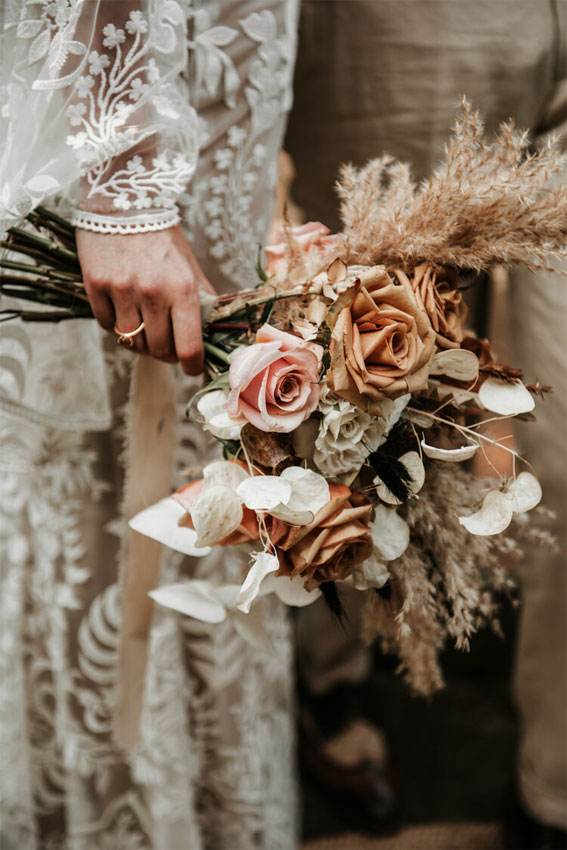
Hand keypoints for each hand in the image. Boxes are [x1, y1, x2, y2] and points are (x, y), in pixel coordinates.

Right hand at [76, 225, 215, 375]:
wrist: (123, 199)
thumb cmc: (162, 235)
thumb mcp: (189, 265)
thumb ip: (203, 299)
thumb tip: (215, 331)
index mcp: (183, 289)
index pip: (188, 348)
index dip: (192, 366)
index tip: (192, 368)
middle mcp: (153, 293)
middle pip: (159, 350)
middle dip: (166, 354)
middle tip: (167, 346)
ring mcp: (121, 290)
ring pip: (131, 341)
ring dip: (140, 342)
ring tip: (145, 328)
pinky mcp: (96, 285)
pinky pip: (106, 325)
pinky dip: (115, 325)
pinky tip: (122, 310)